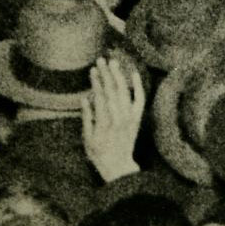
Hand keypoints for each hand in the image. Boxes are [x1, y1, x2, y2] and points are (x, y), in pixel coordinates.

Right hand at [80, 54, 146, 181]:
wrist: (118, 166)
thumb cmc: (99, 153)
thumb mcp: (87, 138)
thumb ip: (87, 118)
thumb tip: (84, 98)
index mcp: (104, 122)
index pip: (100, 96)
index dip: (96, 82)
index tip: (92, 70)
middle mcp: (119, 118)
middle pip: (112, 90)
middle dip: (106, 73)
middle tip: (100, 60)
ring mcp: (130, 118)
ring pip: (125, 92)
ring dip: (119, 75)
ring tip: (113, 62)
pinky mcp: (137, 119)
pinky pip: (140, 99)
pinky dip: (138, 86)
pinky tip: (133, 73)